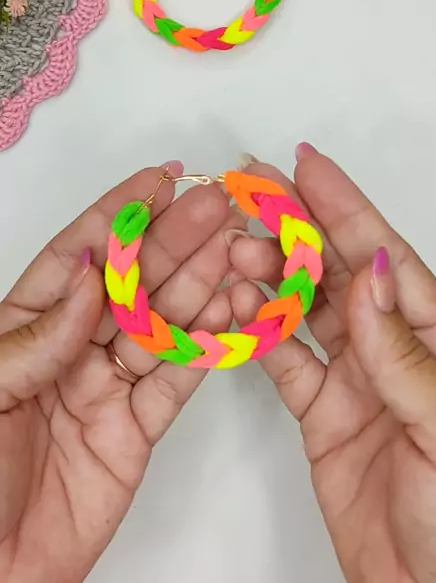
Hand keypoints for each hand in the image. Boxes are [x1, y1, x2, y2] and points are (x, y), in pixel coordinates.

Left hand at [0, 163, 242, 582]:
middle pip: (131, 283)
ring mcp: (106, 386)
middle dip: (174, 240)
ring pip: (162, 324)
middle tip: (217, 206)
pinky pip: (177, 380)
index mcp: (25, 327)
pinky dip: (208, 346)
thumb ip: (39, 336)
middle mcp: (70, 348)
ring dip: (200, 283)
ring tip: (237, 248)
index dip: (121, 213)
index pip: (80, 255)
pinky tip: (232, 311)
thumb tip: (94, 276)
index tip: (160, 178)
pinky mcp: (137, 429)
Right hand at [229, 147, 435, 582]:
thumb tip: (369, 273)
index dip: (346, 208)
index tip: (308, 167)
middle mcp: (395, 352)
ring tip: (235, 251)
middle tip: (250, 194)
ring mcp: (358, 385)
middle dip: (293, 229)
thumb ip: (405, 355)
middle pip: (336, 274)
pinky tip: (235, 310)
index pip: (384, 259)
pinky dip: (256, 337)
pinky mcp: (325, 420)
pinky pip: (284, 367)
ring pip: (304, 311)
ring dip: (268, 277)